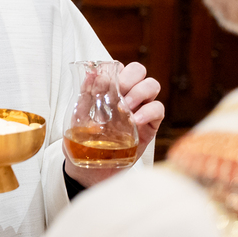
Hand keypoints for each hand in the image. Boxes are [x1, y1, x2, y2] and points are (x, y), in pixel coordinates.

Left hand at [64, 62, 163, 186]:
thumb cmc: (85, 141)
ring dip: (140, 92)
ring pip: (152, 86)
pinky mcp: (150, 126)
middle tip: (120, 91)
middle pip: (139, 71)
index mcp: (110, 90)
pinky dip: (149, 112)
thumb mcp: (79, 117)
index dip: (116, 69)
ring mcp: (140, 109)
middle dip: (130, 77)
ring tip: (126, 108)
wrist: (92, 169)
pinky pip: (158, 110)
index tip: (105, 80)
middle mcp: (127, 95)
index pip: (120, 67)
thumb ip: (85, 95)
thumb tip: (91, 71)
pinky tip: (136, 121)